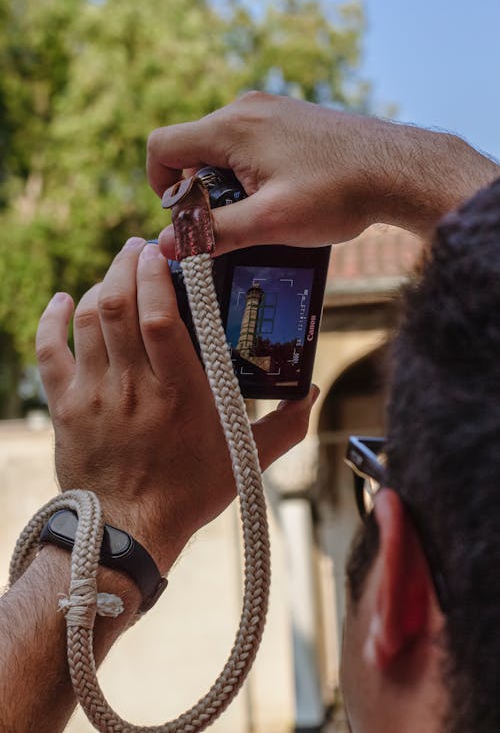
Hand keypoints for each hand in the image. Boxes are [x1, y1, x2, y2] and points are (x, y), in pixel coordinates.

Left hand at [36, 238, 317, 572]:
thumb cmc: (189, 493)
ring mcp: (93, 394)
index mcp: (179, 393)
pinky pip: (49, 352)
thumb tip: (313, 392)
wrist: (127, 532)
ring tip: (117, 268)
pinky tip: (62, 300)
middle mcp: (132, 387)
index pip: (159, 317)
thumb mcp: (246, 460)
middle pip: (118, 306)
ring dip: (99, 284)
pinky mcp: (66, 406)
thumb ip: (285, 424)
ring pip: (88, 321)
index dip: (157, 276)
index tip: (161, 252)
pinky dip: (52, 320)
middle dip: (126, 266)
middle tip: (139, 248)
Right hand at [147, 91, 498, 257]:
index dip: (159, 185)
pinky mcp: (289, 120)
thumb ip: (215, 233)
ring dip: (225, 184)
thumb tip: (167, 246)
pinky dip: (248, 173)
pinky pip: (249, 145)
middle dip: (197, 190)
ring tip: (257, 215)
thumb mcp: (271, 222)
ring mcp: (270, 111)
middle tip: (224, 224)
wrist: (398, 170)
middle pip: (192, 148)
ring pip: (221, 148)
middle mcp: (246, 109)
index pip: (163, 147)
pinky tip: (278, 199)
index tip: (181, 217)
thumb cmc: (337, 193)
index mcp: (232, 127)